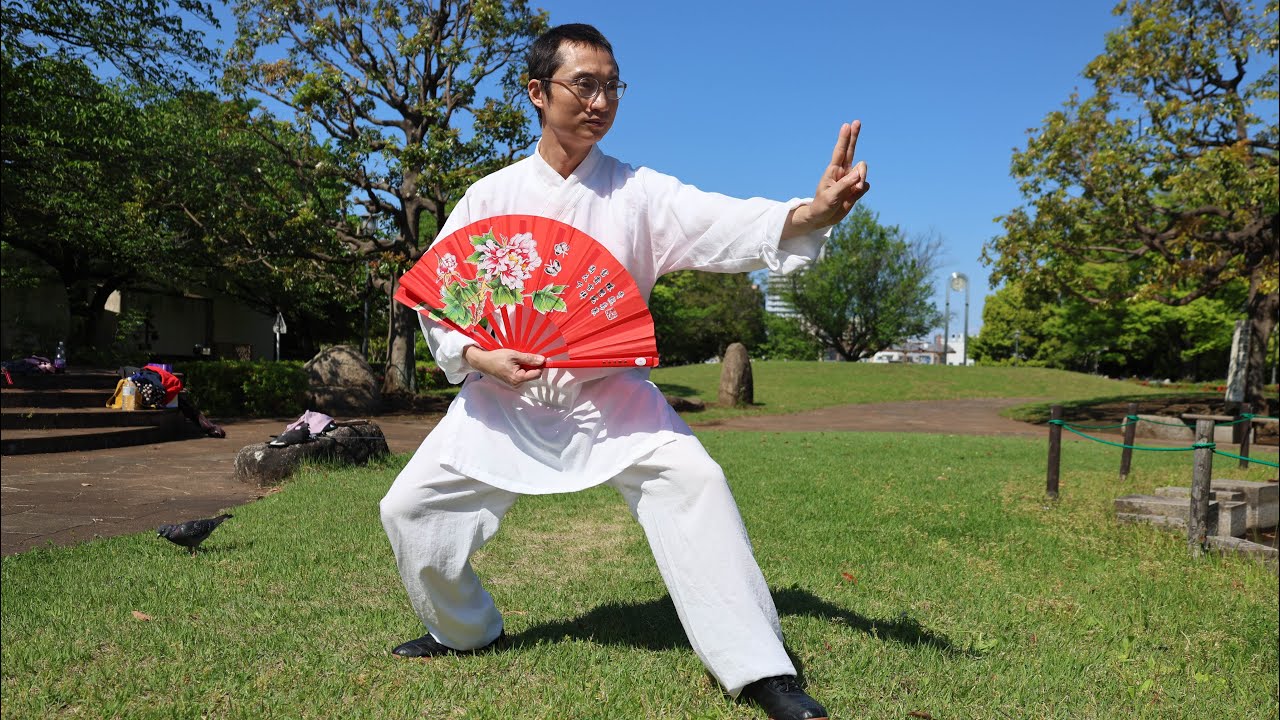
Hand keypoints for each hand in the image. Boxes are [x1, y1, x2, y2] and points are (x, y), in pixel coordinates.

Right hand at [463, 346, 544, 386]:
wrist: (483, 362)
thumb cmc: (497, 358)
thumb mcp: (514, 355)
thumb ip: (529, 358)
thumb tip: (542, 360)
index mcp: (518, 378)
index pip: (537, 373)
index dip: (540, 365)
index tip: (540, 356)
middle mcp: (517, 383)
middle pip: (532, 374)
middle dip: (531, 364)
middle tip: (524, 355)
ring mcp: (514, 383)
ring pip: (527, 373)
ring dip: (526, 365)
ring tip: (517, 358)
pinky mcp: (512, 381)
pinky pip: (521, 374)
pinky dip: (521, 367)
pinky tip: (514, 362)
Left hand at [786, 121, 870, 236]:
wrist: (823, 218)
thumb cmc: (823, 206)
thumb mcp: (831, 196)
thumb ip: (845, 184)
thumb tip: (859, 173)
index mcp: (833, 171)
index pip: (840, 151)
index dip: (844, 139)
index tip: (847, 125)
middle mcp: (843, 172)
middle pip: (851, 150)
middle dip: (854, 136)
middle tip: (857, 121)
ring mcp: (850, 180)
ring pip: (863, 170)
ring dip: (862, 178)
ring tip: (854, 191)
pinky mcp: (856, 189)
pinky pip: (865, 185)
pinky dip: (862, 189)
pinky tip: (854, 196)